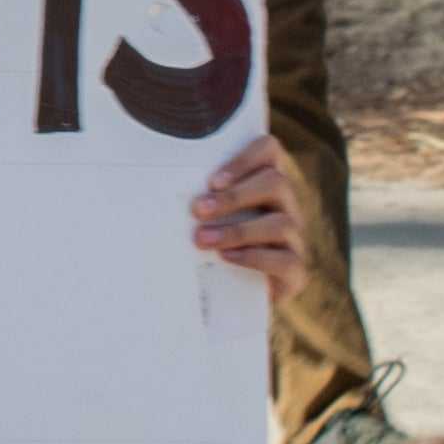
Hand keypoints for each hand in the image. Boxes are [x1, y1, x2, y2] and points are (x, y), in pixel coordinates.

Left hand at [190, 137, 304, 287]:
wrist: (230, 293)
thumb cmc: (209, 243)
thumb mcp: (201, 216)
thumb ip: (192, 197)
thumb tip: (147, 183)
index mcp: (263, 182)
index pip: (268, 150)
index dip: (244, 158)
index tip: (212, 180)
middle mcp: (285, 205)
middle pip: (276, 183)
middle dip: (234, 196)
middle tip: (198, 210)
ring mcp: (294, 238)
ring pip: (281, 223)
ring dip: (238, 230)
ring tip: (203, 239)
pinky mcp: (296, 271)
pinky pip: (286, 260)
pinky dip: (254, 258)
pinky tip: (227, 258)